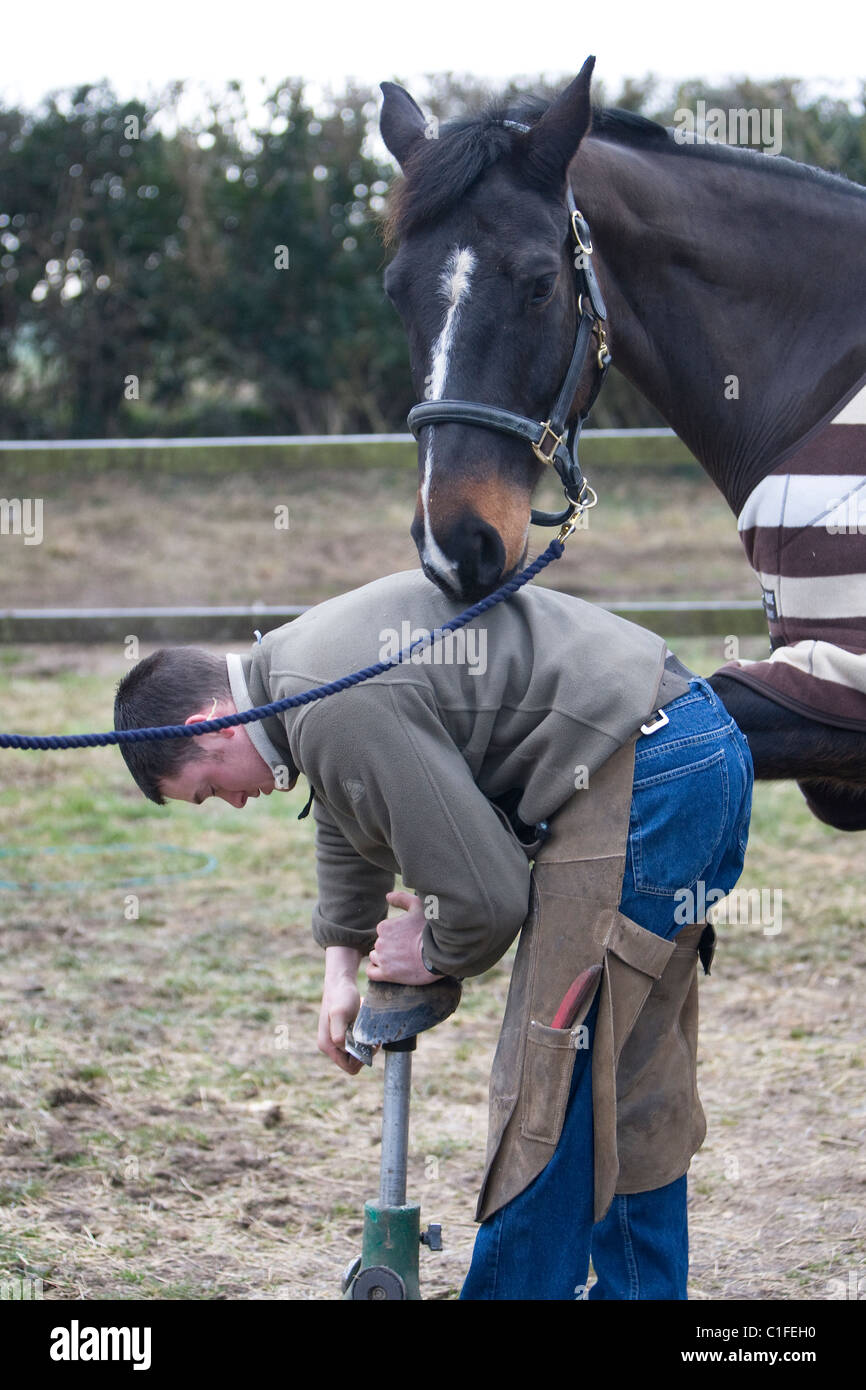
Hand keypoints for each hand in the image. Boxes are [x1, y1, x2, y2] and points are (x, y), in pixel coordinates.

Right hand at [318, 947, 363, 1074]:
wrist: (341, 983)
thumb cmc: (340, 996)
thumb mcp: (340, 1014)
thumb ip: (339, 1033)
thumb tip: (343, 1049)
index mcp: (327, 1045)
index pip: (348, 1067)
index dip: (361, 1060)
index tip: (368, 1045)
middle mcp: (330, 1046)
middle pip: (353, 1063)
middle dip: (365, 1054)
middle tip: (373, 1040)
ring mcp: (337, 1041)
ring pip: (357, 1055)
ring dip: (366, 1047)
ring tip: (372, 1034)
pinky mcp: (344, 1034)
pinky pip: (357, 1045)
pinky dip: (365, 1040)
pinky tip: (367, 1029)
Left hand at [367, 890, 443, 985]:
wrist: (439, 954)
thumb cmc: (429, 929)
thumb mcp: (418, 906)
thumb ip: (401, 898)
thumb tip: (387, 896)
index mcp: (384, 927)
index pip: (383, 931)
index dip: (395, 934)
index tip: (407, 937)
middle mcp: (380, 943)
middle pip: (380, 944)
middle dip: (390, 945)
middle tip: (407, 948)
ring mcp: (383, 959)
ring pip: (376, 957)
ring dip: (384, 957)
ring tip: (401, 959)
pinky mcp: (387, 974)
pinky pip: (372, 972)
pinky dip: (375, 970)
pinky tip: (384, 968)